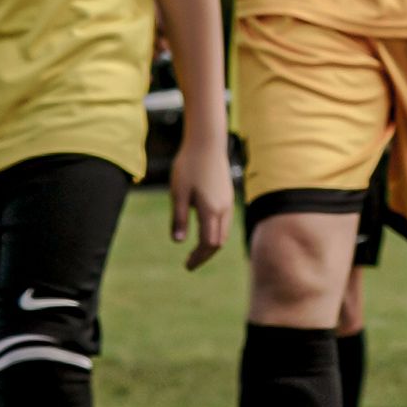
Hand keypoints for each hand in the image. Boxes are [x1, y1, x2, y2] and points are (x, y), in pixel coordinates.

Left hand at [170, 135, 234, 267]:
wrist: (207, 141)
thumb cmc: (189, 166)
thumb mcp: (178, 193)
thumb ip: (179, 218)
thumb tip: (178, 241)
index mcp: (210, 210)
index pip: (208, 244)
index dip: (198, 257)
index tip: (186, 266)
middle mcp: (223, 209)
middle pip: (218, 242)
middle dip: (205, 255)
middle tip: (190, 262)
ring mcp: (228, 201)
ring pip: (224, 232)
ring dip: (211, 244)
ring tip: (196, 250)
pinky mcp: (228, 194)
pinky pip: (225, 221)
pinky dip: (215, 232)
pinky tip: (204, 230)